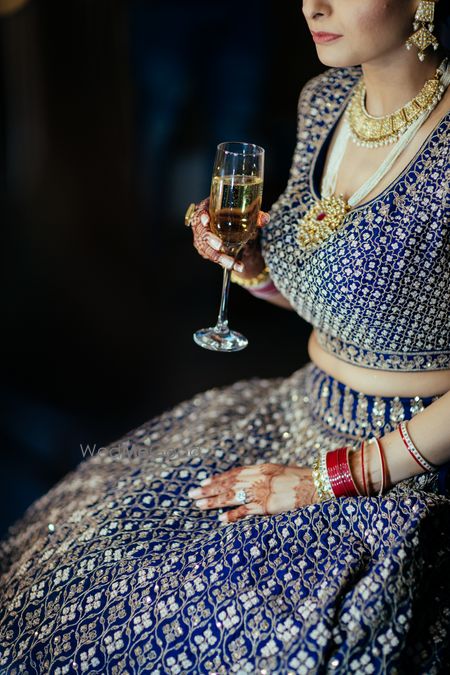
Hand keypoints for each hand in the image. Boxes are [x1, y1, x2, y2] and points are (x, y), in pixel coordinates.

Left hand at [187, 462, 319, 522]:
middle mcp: (258, 477)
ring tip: (198, 505)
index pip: (234, 473)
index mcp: (262, 468)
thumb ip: (266, 476)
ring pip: (231, 495)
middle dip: (209, 488)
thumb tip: (254, 480)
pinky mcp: (266, 505)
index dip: (219, 478)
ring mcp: (261, 491)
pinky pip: (245, 511)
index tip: (205, 482)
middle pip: (228, 482)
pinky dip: (232, 516)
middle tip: (192, 493)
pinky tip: (221, 520)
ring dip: (213, 500)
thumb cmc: (303, 480)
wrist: (319, 485)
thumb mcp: (281, 472)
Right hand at [190, 197, 270, 274]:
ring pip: (206, 249)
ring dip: (219, 257)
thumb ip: (255, 216)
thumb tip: (264, 219)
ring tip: (233, 264)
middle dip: (211, 241)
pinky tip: (236, 266)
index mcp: (207, 209)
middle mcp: (201, 224)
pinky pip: (212, 257)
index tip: (207, 220)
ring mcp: (202, 238)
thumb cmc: (235, 216)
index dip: (201, 216)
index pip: (200, 211)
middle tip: (220, 246)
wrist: (234, 230)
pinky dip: (224, 263)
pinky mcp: (206, 250)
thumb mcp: (245, 215)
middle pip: (202, 233)